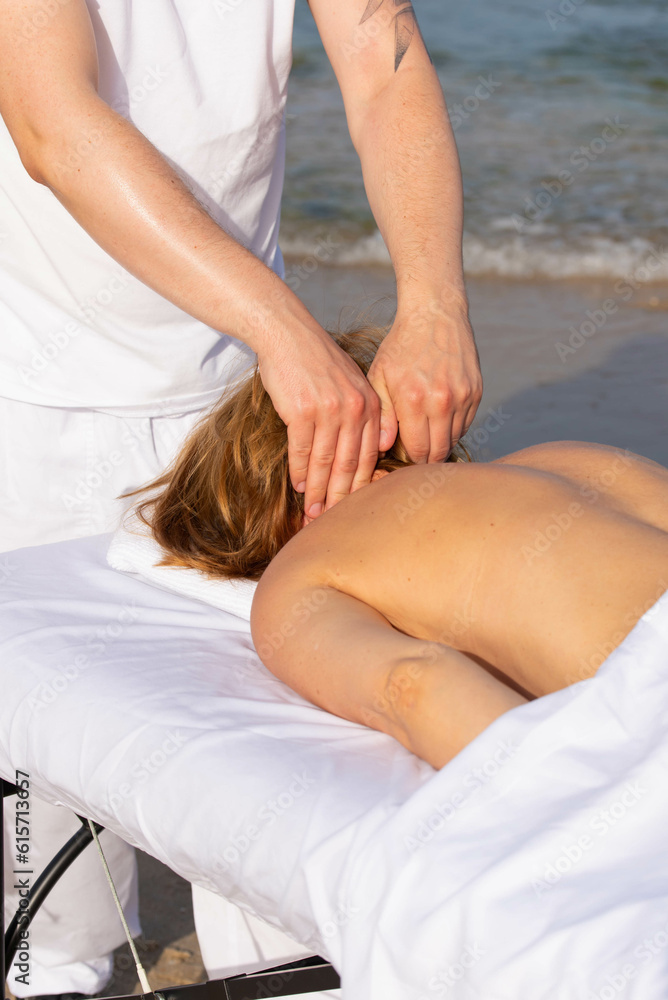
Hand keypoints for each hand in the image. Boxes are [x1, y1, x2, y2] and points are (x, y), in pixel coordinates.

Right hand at [257, 328, 380, 518]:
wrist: (288, 333)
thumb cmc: (317, 363)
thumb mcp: (351, 385)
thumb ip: (363, 417)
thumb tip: (365, 454)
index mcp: (372, 406)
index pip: (369, 457)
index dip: (360, 488)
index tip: (352, 510)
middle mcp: (356, 409)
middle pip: (349, 465)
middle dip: (340, 497)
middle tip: (331, 520)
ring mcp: (330, 410)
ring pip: (325, 462)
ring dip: (318, 490)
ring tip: (312, 511)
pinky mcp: (303, 410)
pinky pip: (302, 449)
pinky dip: (300, 470)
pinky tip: (299, 485)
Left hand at [367, 299, 482, 461]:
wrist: (435, 314)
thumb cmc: (401, 346)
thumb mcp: (380, 376)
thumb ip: (382, 415)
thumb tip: (384, 448)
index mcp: (414, 400)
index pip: (417, 452)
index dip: (408, 460)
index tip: (401, 455)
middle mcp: (442, 402)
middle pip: (438, 453)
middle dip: (424, 458)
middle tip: (412, 450)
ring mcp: (463, 397)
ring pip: (453, 440)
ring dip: (439, 442)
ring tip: (424, 431)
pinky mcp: (476, 392)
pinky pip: (465, 425)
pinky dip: (452, 427)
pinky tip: (438, 416)